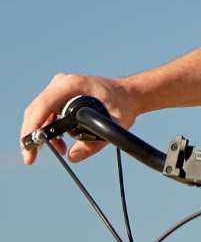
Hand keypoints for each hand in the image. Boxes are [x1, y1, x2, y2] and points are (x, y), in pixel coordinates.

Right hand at [20, 73, 139, 165]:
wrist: (130, 94)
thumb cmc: (123, 104)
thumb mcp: (114, 124)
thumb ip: (94, 143)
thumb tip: (71, 157)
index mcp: (73, 85)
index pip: (43, 106)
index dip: (32, 128)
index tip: (29, 149)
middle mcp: (62, 83)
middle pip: (35, 111)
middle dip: (31, 136)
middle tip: (31, 158)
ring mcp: (60, 88)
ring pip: (38, 114)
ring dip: (40, 135)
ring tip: (58, 151)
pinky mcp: (60, 95)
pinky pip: (45, 114)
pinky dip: (48, 131)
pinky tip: (60, 145)